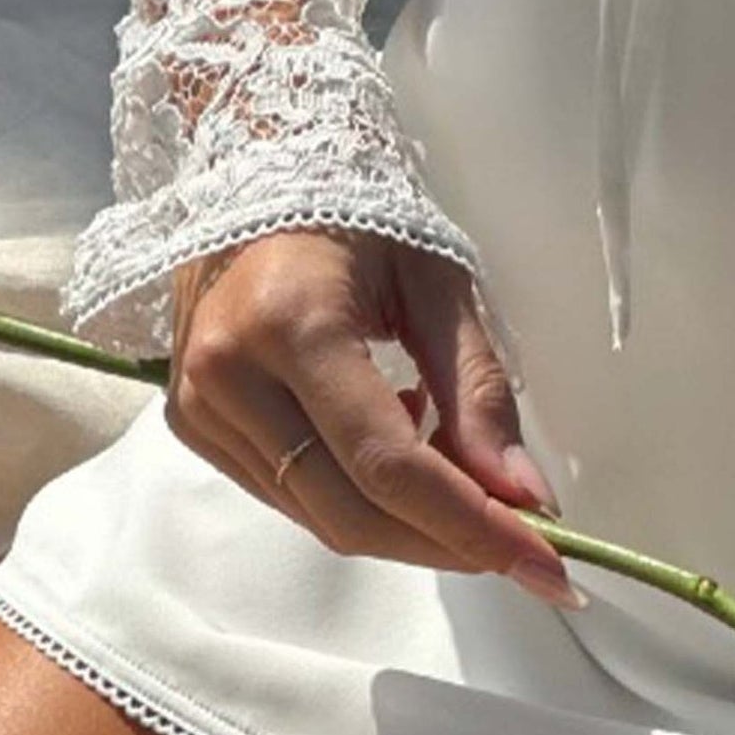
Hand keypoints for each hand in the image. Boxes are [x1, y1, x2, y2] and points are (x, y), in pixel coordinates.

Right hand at [166, 228, 581, 607]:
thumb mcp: (439, 283)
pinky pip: (289, 497)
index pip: (387, 463)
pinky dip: (358, 498)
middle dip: (446, 544)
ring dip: (407, 528)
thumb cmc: (359, 215)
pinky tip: (398, 453)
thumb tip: (524, 496)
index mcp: (291, 324)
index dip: (469, 525)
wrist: (257, 174)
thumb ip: (479, 393)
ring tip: (466, 489)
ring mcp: (198, 409)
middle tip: (525, 551)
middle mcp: (228, 376)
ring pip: (319, 518)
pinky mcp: (192, 427)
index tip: (542, 560)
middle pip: (349, 510)